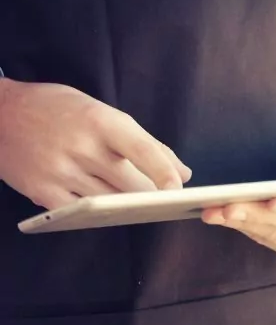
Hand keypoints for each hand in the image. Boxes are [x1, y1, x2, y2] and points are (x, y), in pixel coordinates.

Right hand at [0, 79, 190, 208]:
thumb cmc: (58, 110)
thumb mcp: (100, 111)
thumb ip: (143, 142)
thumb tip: (182, 172)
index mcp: (99, 120)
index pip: (140, 148)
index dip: (163, 170)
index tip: (180, 187)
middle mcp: (81, 147)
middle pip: (130, 184)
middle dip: (151, 195)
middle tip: (163, 199)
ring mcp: (60, 171)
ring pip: (111, 202)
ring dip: (128, 207)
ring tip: (138, 204)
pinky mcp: (43, 192)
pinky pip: (83, 214)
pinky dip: (100, 213)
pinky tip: (107, 210)